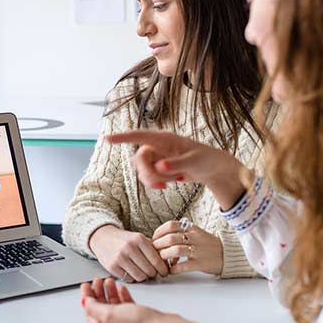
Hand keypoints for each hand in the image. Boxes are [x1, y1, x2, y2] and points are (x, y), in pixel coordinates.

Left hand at [79, 278, 214, 322]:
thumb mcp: (111, 314)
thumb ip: (95, 308)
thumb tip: (85, 303)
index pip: (90, 313)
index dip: (87, 297)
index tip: (86, 285)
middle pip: (101, 309)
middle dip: (98, 293)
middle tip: (98, 280)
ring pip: (114, 307)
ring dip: (110, 293)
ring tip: (109, 281)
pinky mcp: (138, 322)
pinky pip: (126, 307)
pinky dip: (122, 296)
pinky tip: (122, 288)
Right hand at [88, 225, 168, 281]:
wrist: (102, 237)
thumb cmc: (124, 240)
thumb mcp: (139, 238)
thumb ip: (153, 249)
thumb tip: (168, 263)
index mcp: (139, 239)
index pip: (156, 260)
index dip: (163, 269)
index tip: (164, 272)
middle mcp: (129, 248)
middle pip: (150, 270)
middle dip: (153, 273)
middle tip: (152, 272)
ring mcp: (120, 258)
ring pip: (140, 277)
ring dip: (143, 277)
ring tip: (141, 271)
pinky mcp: (112, 267)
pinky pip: (129, 279)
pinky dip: (132, 277)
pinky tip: (131, 271)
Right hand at [106, 130, 251, 210]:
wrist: (214, 169)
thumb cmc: (206, 159)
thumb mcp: (194, 162)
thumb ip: (176, 164)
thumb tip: (159, 166)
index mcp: (165, 139)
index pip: (140, 136)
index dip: (123, 137)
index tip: (108, 139)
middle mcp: (158, 146)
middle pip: (139, 159)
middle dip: (148, 174)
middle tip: (163, 186)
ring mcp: (158, 157)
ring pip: (143, 170)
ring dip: (154, 180)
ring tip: (174, 182)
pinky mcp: (159, 168)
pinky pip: (150, 177)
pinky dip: (158, 183)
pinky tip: (172, 183)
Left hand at [152, 220, 223, 274]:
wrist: (227, 254)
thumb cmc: (208, 245)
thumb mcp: (196, 233)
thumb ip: (181, 233)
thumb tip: (161, 238)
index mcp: (192, 229)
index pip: (171, 225)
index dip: (159, 232)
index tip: (154, 238)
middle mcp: (195, 238)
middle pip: (171, 238)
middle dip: (159, 245)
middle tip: (155, 250)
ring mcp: (198, 251)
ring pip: (176, 250)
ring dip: (165, 256)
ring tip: (162, 260)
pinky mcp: (201, 263)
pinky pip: (184, 266)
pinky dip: (174, 269)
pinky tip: (171, 270)